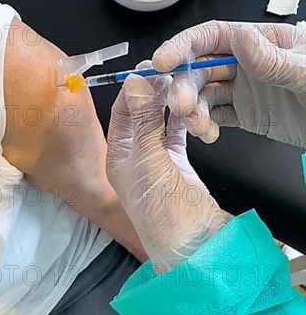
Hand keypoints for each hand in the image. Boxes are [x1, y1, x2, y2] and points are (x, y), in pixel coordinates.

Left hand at [106, 63, 229, 271]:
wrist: (195, 246)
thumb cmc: (165, 212)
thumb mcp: (150, 161)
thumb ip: (144, 121)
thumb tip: (135, 83)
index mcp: (119, 156)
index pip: (121, 112)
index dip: (134, 88)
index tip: (150, 68)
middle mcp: (135, 156)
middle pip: (142, 114)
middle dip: (154, 93)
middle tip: (171, 72)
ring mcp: (157, 160)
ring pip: (161, 122)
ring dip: (171, 105)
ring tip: (183, 87)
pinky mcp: (178, 165)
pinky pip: (179, 134)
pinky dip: (185, 121)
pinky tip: (191, 109)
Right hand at [152, 21, 305, 146]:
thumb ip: (273, 59)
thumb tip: (239, 39)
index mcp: (259, 42)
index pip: (212, 36)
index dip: (184, 46)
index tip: (163, 61)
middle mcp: (246, 63)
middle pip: (202, 67)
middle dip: (185, 84)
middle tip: (180, 105)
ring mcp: (244, 89)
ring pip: (204, 94)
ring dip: (192, 108)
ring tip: (198, 124)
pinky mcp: (245, 113)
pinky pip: (215, 116)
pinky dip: (205, 125)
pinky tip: (207, 133)